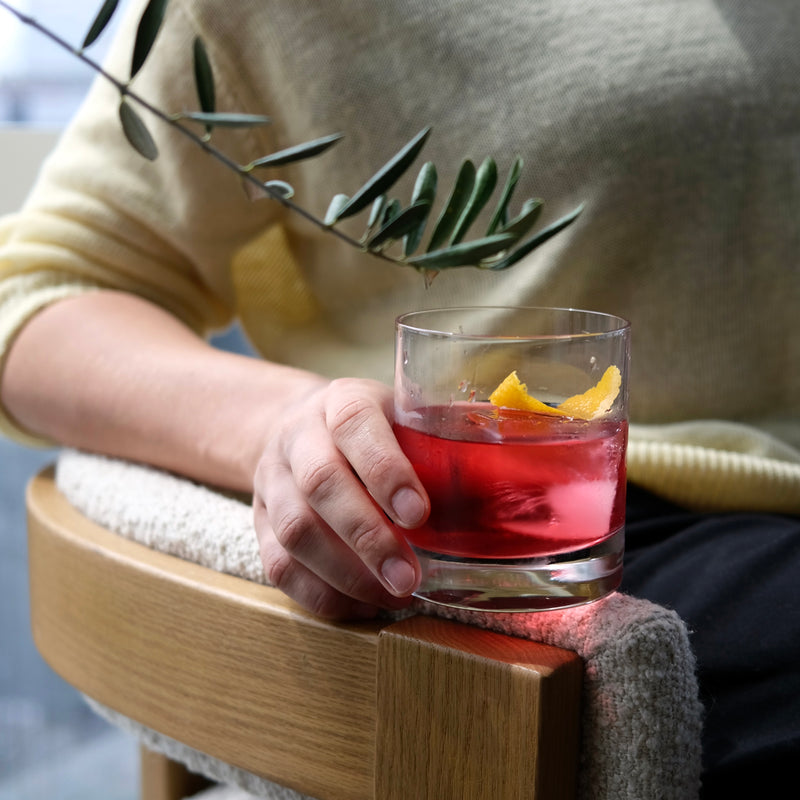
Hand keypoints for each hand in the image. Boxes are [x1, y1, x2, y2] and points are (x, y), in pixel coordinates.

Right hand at [253, 377, 428, 619]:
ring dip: (346, 573)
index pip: (356, 425)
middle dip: (368, 537)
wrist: (297, 428)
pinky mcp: (260, 521)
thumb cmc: (371, 428)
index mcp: (341, 400)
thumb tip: (516, 473)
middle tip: (409, 576)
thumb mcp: (402, 412)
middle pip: (320, 484)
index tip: (420, 514)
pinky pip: (279, 566)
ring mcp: (273, 480)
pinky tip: (362, 603)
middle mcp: (299, 436)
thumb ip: (444, 437)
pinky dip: (322, 593)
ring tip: (393, 596)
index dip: (385, 470)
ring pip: (294, 530)